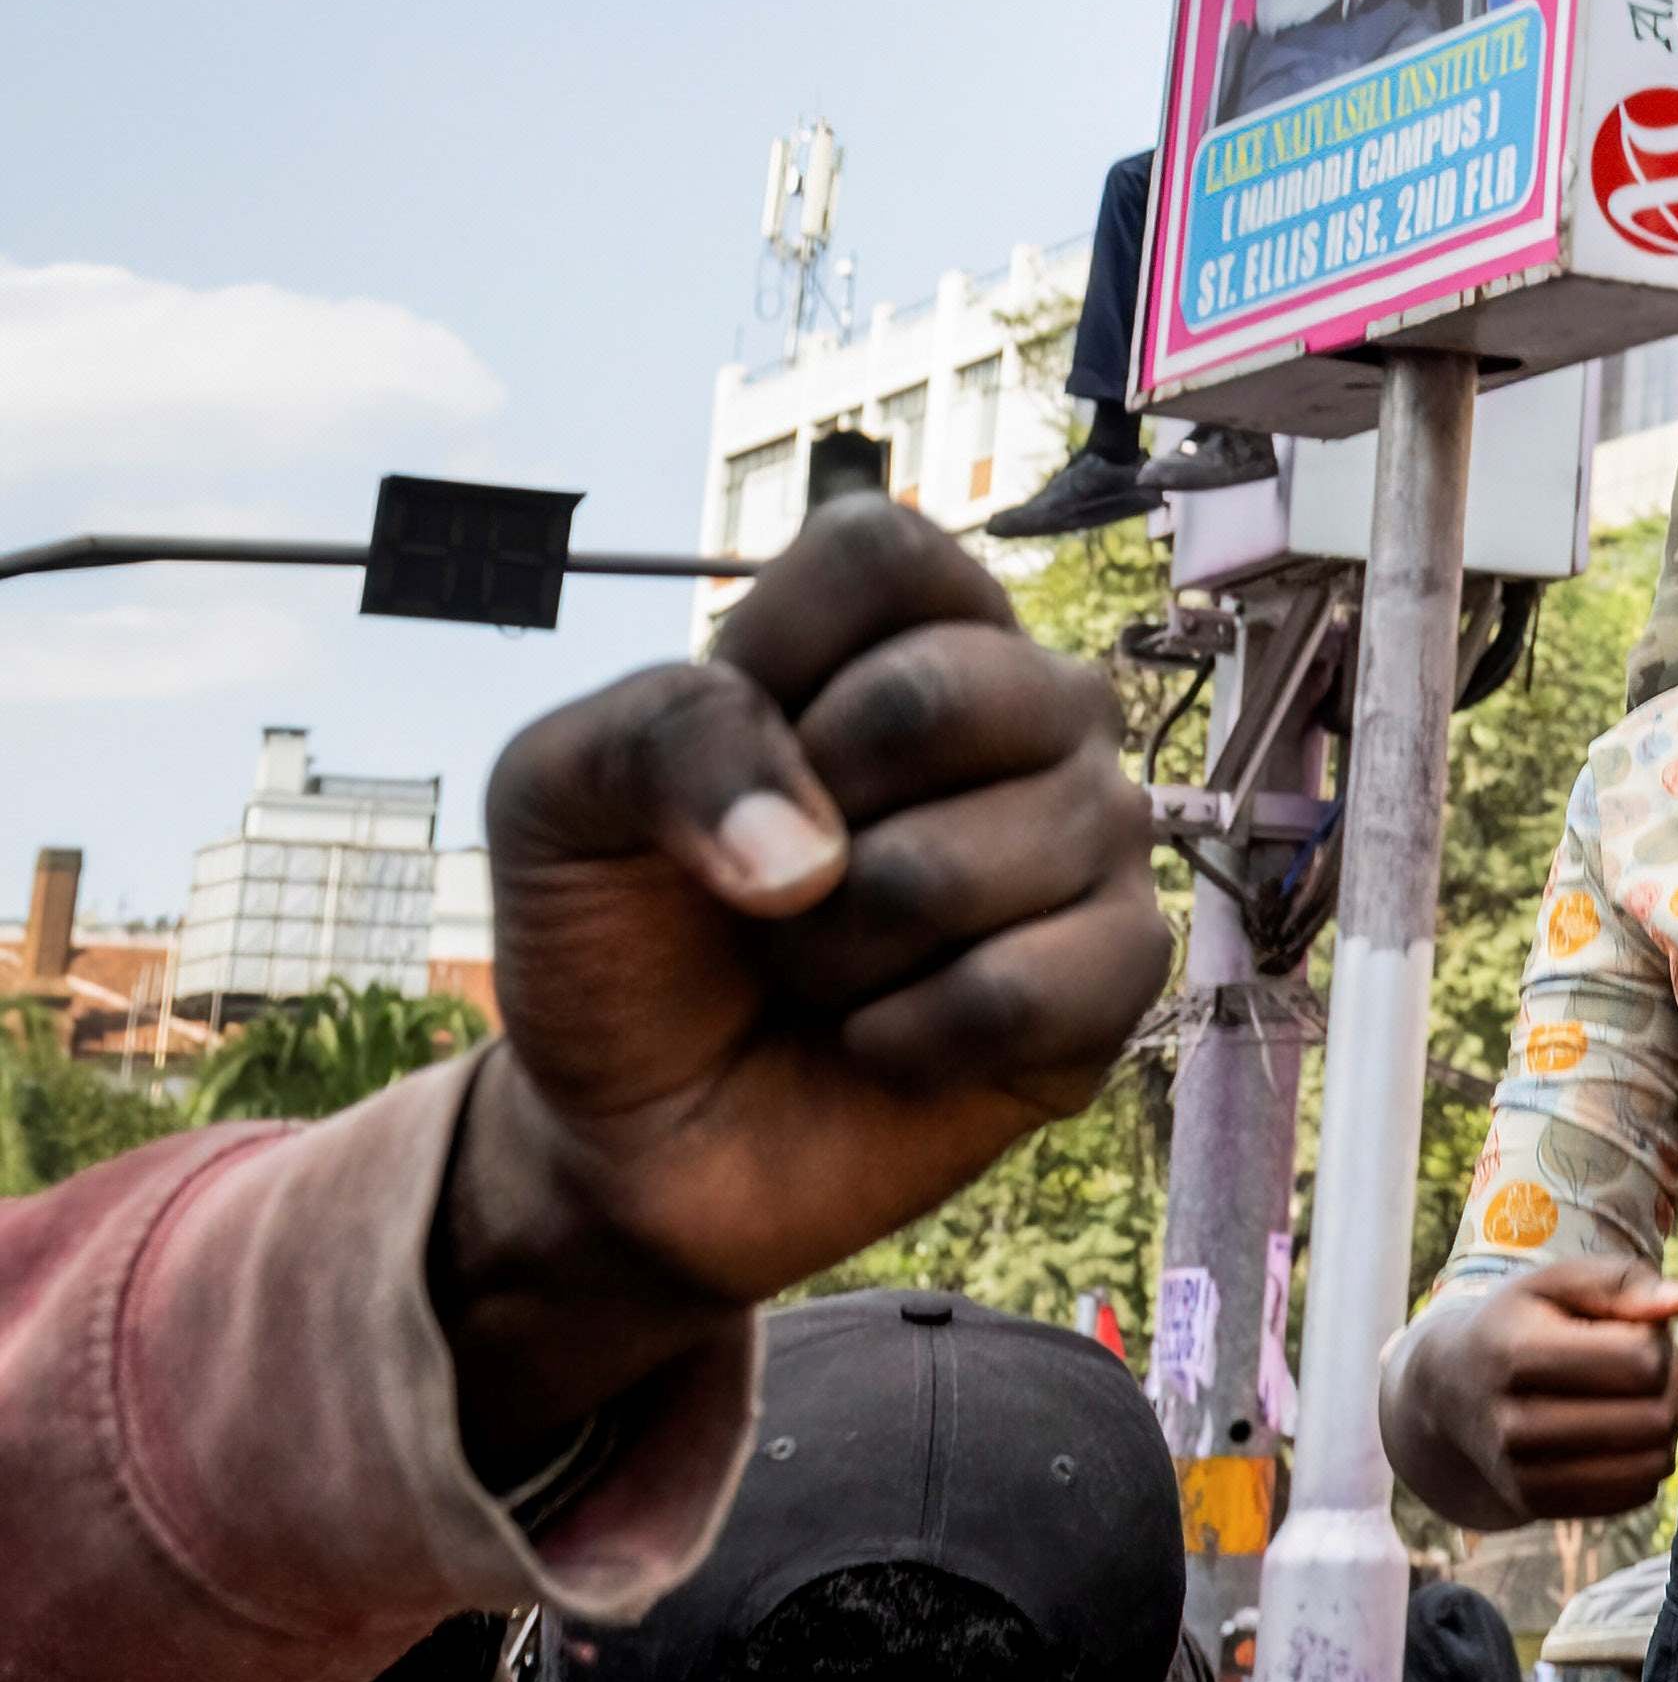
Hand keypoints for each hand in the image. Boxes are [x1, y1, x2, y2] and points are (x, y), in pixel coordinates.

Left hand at [439, 500, 1166, 1471]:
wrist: (631, 1131)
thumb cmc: (620, 934)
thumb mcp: (557, 800)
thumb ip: (660, 738)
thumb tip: (812, 855)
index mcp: (905, 632)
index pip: (885, 550)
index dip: (772, 660)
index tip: (718, 753)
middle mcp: (1029, 710)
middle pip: (951, 690)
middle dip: (804, 823)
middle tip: (772, 887)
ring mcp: (1091, 836)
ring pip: (978, 860)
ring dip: (838, 952)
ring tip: (819, 973)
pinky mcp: (1116, 974)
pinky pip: (1030, 989)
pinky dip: (907, 1037)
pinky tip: (881, 1041)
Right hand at [1389, 1261, 1677, 1530]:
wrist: (1449, 1391)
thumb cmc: (1519, 1324)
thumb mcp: (1560, 1283)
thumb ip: (1626, 1282)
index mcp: (1516, 1353)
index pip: (1640, 1360)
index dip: (1657, 1341)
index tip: (1634, 1332)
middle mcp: (1512, 1423)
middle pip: (1653, 1417)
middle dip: (1671, 1386)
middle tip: (1648, 1368)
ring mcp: (1520, 1474)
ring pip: (1651, 1463)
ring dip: (1665, 1428)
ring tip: (1638, 1399)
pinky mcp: (1536, 1505)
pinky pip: (1636, 1495)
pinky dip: (1647, 1463)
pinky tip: (1623, 1436)